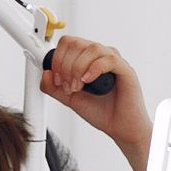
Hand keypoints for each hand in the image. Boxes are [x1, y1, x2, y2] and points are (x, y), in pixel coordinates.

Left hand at [40, 35, 150, 149]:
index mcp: (87, 58)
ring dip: (77, 68)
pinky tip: (87, 81)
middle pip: (76, 43)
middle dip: (65, 65)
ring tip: (77, 87)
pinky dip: (94, 68)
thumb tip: (45, 73)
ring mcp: (114, 61)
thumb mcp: (69, 99)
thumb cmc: (100, 111)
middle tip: (68, 86)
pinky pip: (109, 59)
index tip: (57, 79)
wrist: (119, 127)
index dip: (57, 59)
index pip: (68, 43)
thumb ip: (54, 87)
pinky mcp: (126, 70)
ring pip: (91, 48)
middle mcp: (100, 56)